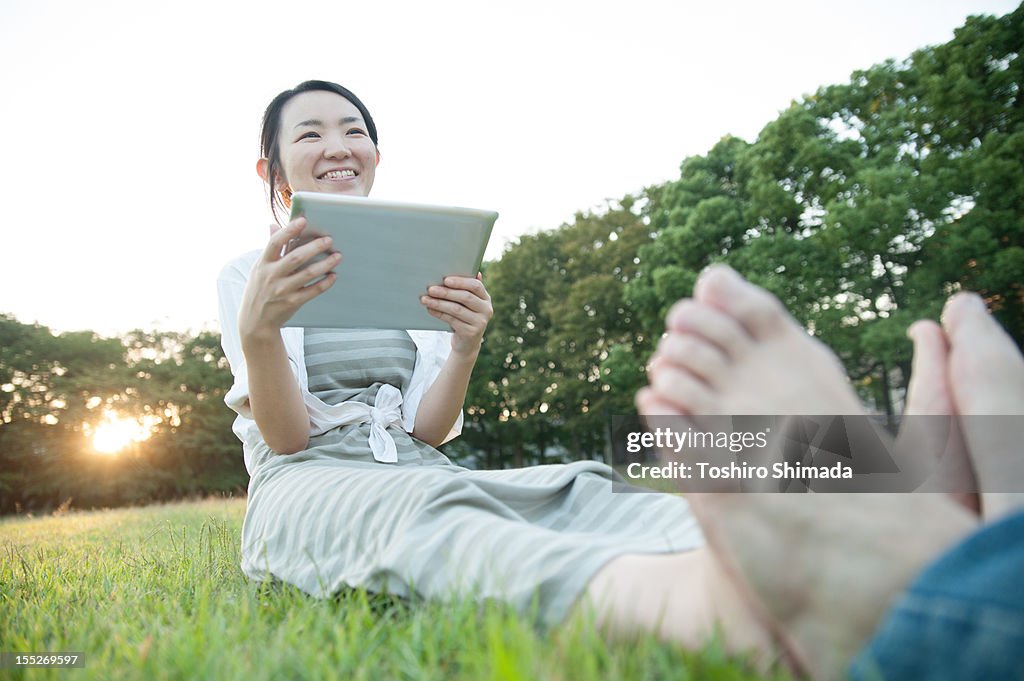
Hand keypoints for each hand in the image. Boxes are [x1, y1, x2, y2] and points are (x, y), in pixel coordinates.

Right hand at [237, 217, 341, 340]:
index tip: (303, 220)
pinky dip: (325, 283)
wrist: (255, 322)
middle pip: (296, 257)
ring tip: (337, 256)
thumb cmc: (259, 290)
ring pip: (308, 274)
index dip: (288, 230)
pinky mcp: (292, 303)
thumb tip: (273, 225)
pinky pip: (313, 291)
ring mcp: (282, 290)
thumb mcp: (259, 269)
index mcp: (262, 264)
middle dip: (314, 247)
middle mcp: (271, 276)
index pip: (274, 243)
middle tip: (329, 239)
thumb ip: (270, 248)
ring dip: (325, 264)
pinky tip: (333, 276)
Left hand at [420, 273, 492, 355]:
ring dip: (439, 303)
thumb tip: (474, 272)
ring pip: (456, 309)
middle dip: (446, 292)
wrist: (467, 343)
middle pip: (465, 297)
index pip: (476, 286)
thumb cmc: (465, 317)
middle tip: (430, 289)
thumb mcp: (469, 304)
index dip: (460, 281)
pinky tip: (430, 309)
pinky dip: (439, 314)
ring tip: (425, 299)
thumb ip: (469, 289)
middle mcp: (486, 310)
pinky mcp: (470, 333)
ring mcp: (480, 322)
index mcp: (486, 298)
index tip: (445, 279)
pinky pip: (452, 320)